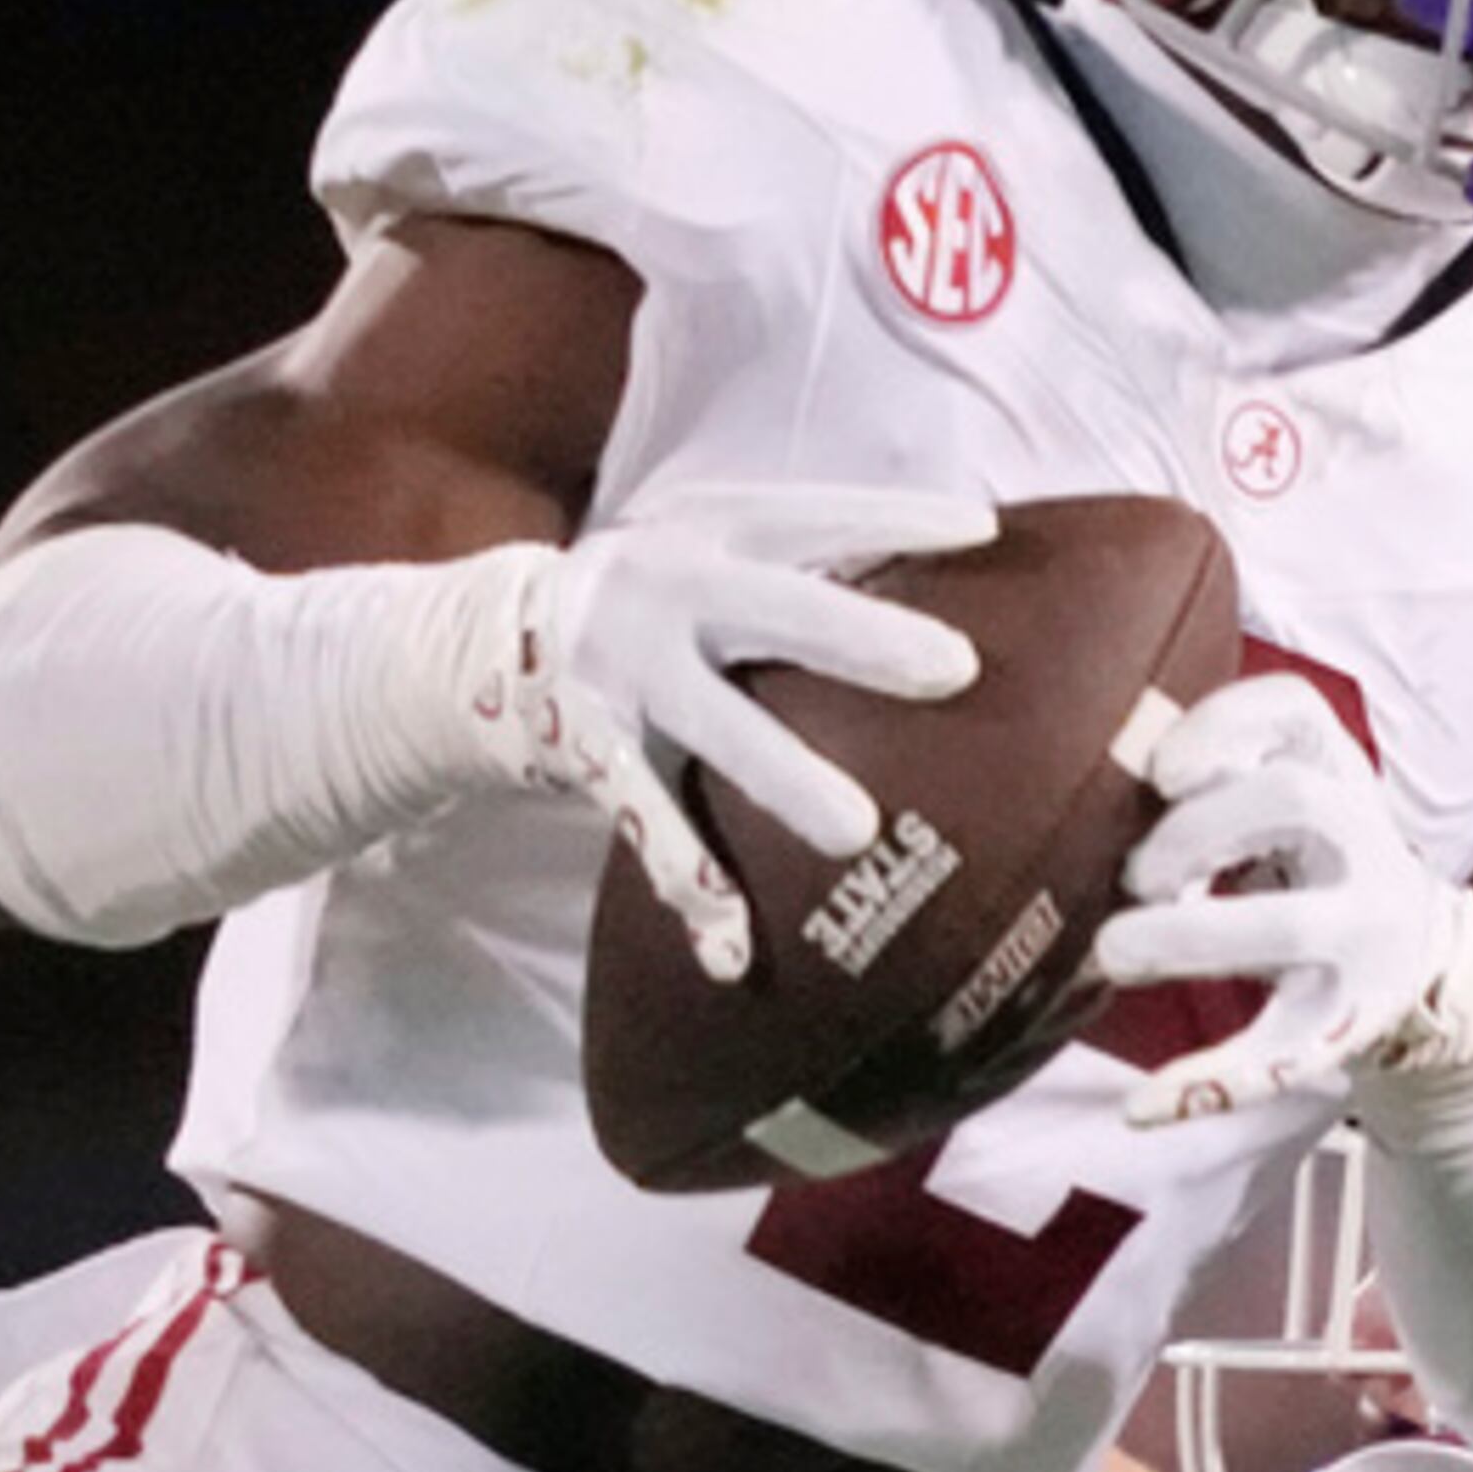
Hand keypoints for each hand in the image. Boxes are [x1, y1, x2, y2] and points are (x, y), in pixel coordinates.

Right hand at [465, 481, 994, 982]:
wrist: (493, 637)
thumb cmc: (656, 597)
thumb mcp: (716, 551)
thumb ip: (808, 565)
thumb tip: (956, 565)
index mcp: (716, 532)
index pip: (817, 518)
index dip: (895, 521)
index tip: (978, 532)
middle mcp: (670, 591)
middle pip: (779, 611)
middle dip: (864, 638)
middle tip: (956, 668)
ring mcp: (628, 674)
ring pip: (720, 730)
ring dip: (786, 779)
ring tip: (858, 834)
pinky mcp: (592, 752)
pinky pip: (650, 825)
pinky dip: (692, 888)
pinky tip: (730, 953)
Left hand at [1088, 676, 1472, 1128]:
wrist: (1418, 965)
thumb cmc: (1312, 867)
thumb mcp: (1293, 799)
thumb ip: (1222, 778)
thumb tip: (1108, 778)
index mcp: (1343, 779)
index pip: (1297, 713)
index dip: (1223, 724)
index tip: (1160, 769)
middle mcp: (1368, 849)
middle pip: (1292, 803)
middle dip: (1192, 832)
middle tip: (1132, 877)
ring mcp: (1365, 940)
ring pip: (1289, 924)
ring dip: (1187, 937)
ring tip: (1115, 952)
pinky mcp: (1346, 1025)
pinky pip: (1282, 1056)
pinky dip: (1209, 1084)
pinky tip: (1142, 1108)